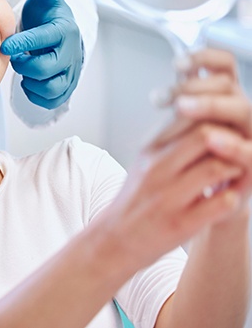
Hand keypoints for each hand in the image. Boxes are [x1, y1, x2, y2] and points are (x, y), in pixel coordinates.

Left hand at [0, 0, 82, 109]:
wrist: (62, 34)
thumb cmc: (48, 17)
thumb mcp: (45, 0)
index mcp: (63, 31)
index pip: (43, 39)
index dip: (23, 43)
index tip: (6, 45)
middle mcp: (70, 54)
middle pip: (45, 68)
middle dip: (24, 64)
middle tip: (15, 57)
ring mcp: (70, 73)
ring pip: (51, 88)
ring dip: (31, 81)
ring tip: (24, 69)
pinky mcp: (66, 87)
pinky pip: (52, 100)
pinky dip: (37, 95)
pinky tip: (28, 82)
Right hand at [101, 49, 251, 270]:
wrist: (115, 239)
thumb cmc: (137, 198)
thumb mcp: (145, 162)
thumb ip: (170, 140)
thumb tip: (199, 115)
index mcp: (149, 150)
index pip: (187, 114)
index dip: (214, 117)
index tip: (225, 127)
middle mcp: (156, 169)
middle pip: (205, 135)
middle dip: (230, 140)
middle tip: (238, 148)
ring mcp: (168, 196)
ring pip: (217, 167)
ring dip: (235, 169)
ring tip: (235, 173)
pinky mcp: (182, 223)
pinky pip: (222, 203)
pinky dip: (234, 198)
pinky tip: (230, 198)